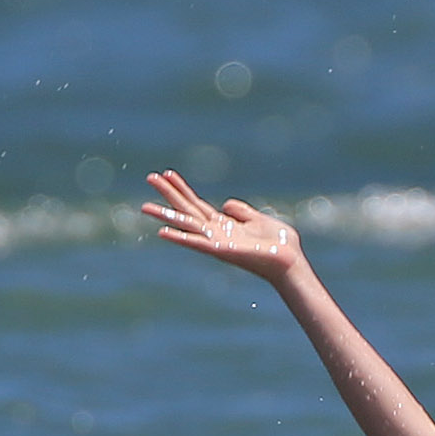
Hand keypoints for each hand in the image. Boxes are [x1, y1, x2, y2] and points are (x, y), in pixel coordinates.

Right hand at [144, 169, 304, 282]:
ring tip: (144, 206)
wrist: (290, 262)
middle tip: (149, 177)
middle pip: (187, 210)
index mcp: (224, 225)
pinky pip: (196, 243)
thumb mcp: (259, 219)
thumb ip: (242, 211)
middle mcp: (216, 233)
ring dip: (165, 215)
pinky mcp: (221, 250)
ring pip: (186, 224)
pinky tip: (162, 232)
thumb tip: (226, 204)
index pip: (197, 204)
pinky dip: (179, 238)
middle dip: (168, 193)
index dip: (182, 189)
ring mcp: (216, 242)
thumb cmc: (279, 245)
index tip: (167, 173)